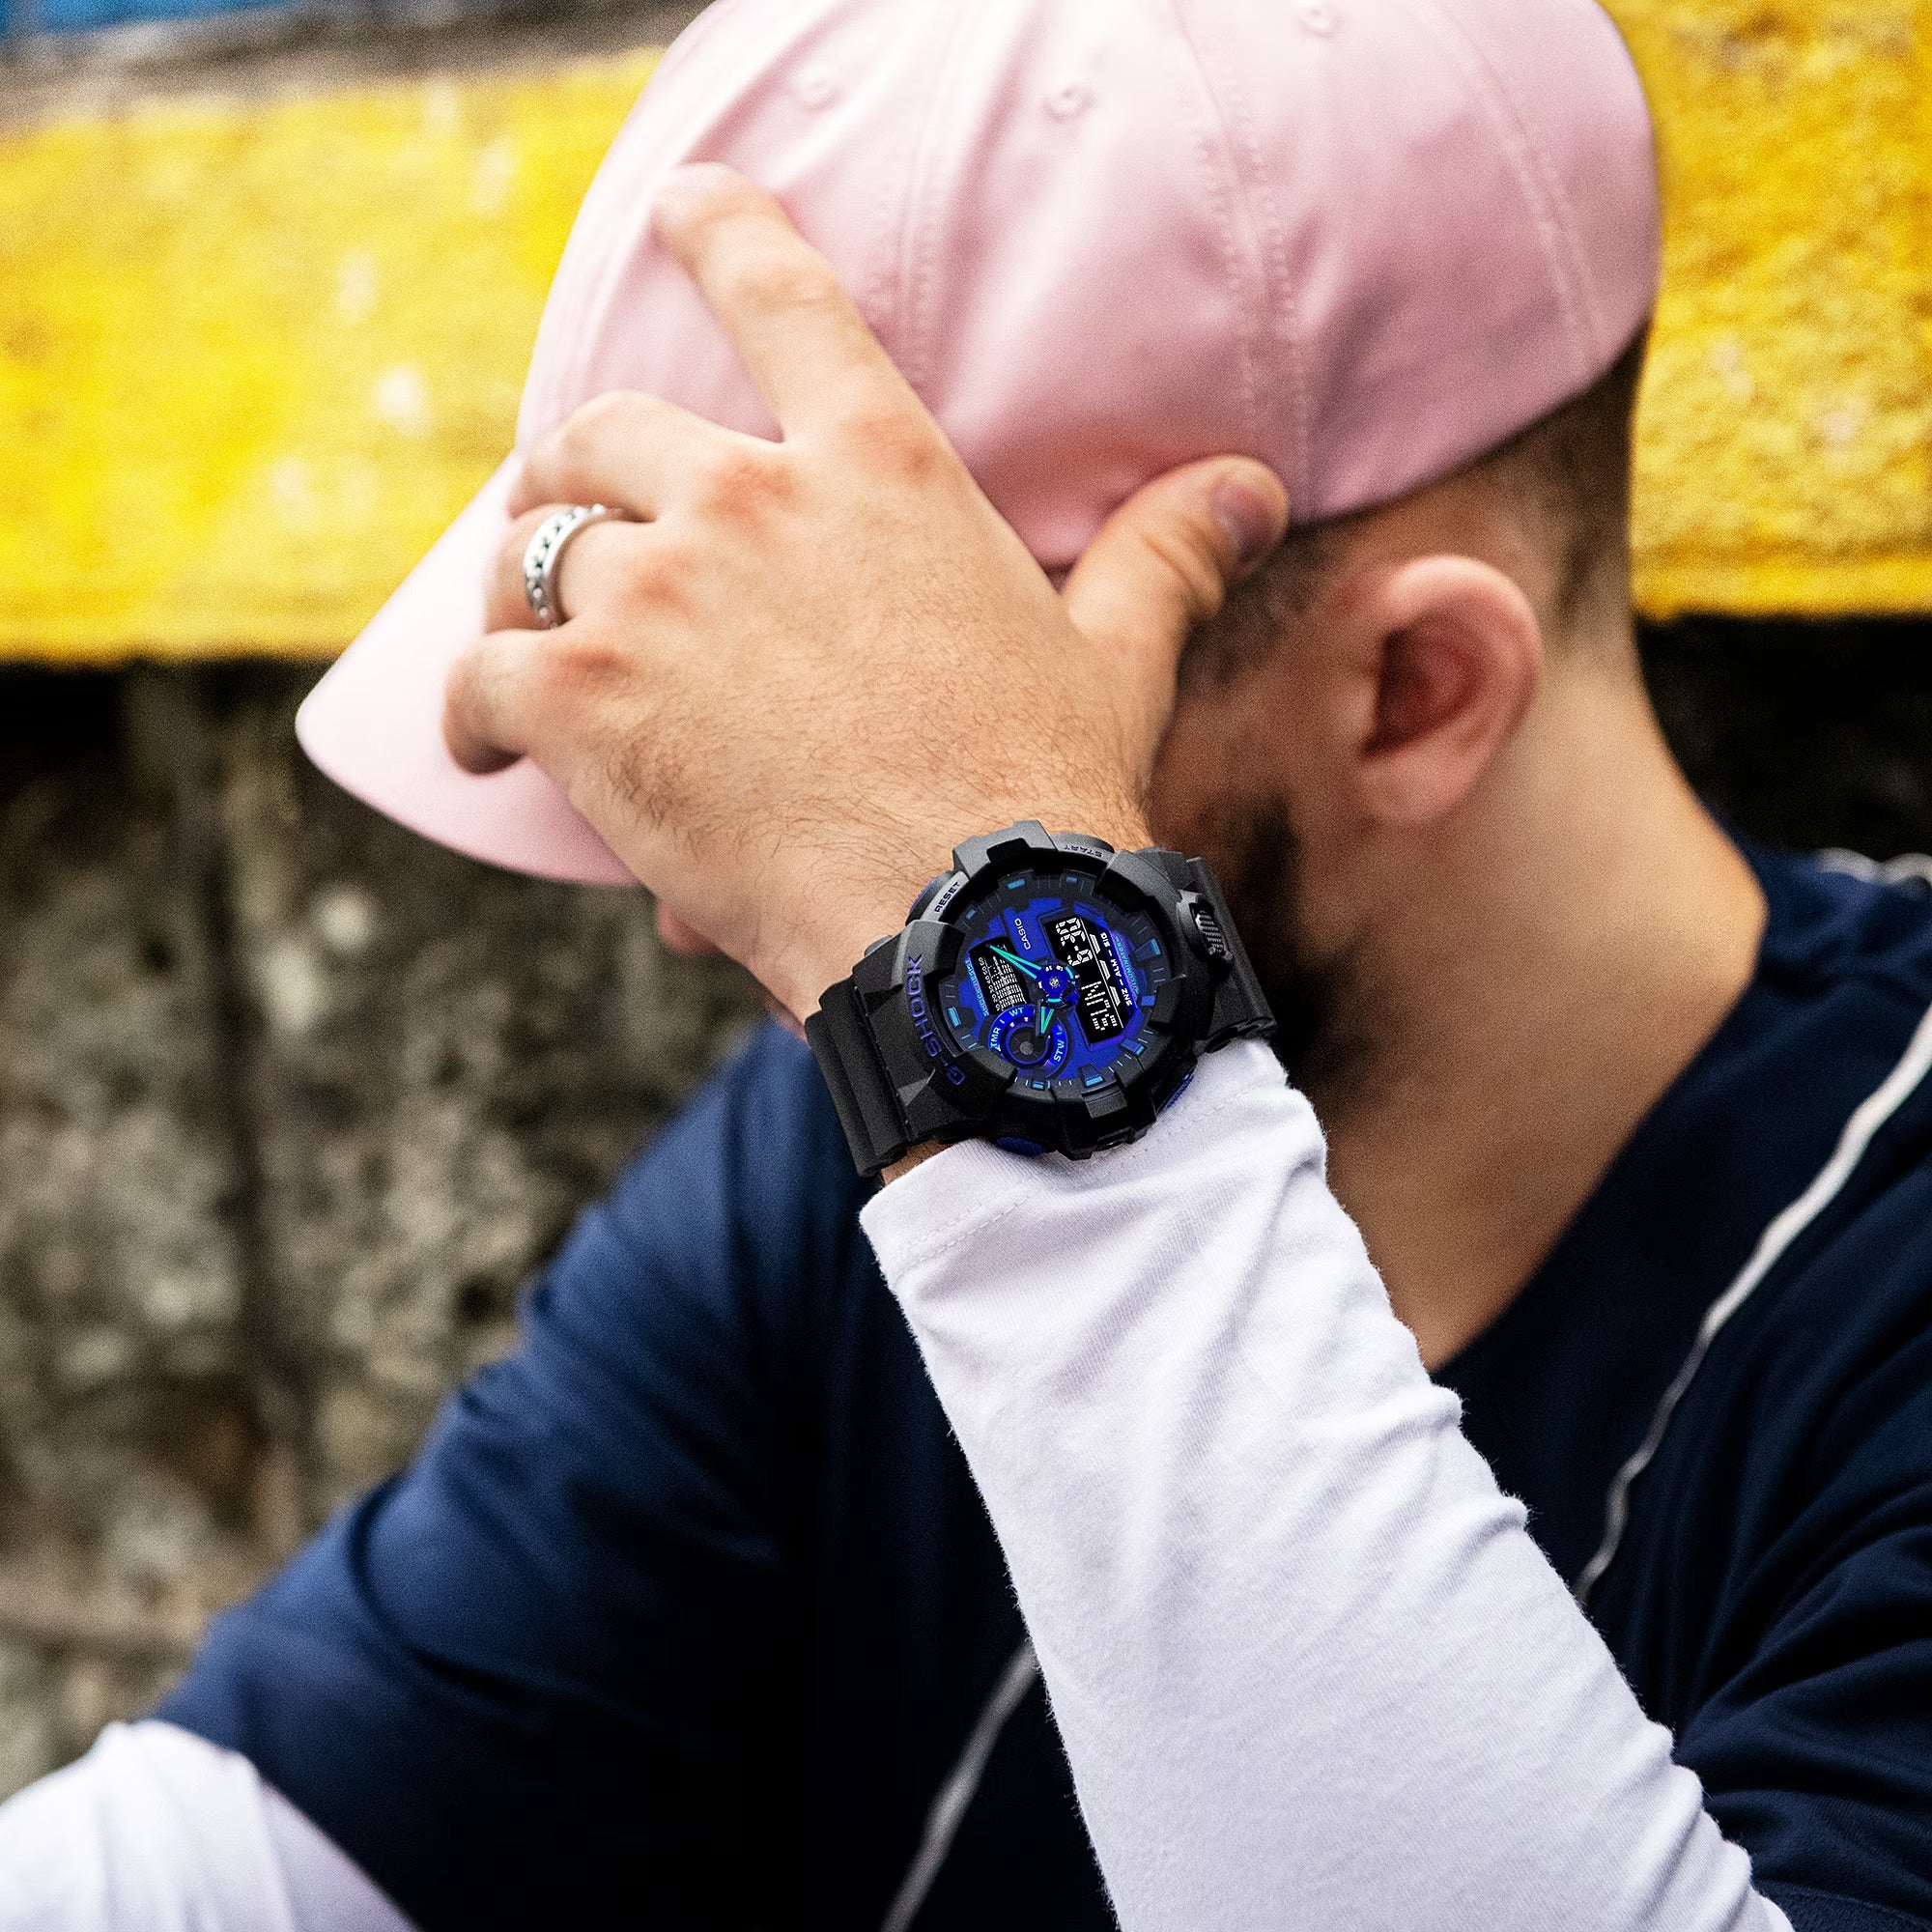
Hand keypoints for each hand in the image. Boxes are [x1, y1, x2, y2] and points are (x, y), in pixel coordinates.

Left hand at [446, 164, 1285, 1019]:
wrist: (967, 935)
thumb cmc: (1047, 796)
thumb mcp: (1115, 659)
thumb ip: (1162, 553)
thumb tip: (1252, 486)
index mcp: (877, 467)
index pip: (783, 299)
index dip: (724, 231)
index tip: (684, 203)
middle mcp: (746, 502)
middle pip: (606, 433)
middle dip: (573, 465)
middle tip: (563, 506)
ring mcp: (653, 596)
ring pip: (530, 557)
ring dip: (517, 596)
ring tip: (519, 642)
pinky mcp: (581, 701)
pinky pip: (480, 678)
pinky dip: (471, 710)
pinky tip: (480, 743)